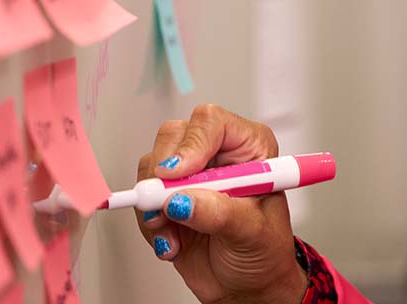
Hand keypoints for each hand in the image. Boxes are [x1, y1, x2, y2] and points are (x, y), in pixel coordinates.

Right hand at [136, 105, 307, 303]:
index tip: (179, 173)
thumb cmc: (263, 251)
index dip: (192, 143)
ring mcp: (190, 175)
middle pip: (174, 136)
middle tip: (169, 206)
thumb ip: (219, 213)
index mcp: (249, 148)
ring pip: (152, 165)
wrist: (246, 285)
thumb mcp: (252, 232)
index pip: (212, 122)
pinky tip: (173, 242)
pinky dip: (151, 224)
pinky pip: (142, 198)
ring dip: (156, 205)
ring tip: (178, 233)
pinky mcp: (167, 198)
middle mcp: (217, 154)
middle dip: (164, 175)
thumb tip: (182, 200)